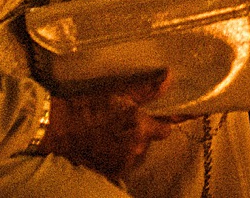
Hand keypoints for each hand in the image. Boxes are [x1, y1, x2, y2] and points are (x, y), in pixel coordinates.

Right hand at [44, 72, 178, 179]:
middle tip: (129, 118)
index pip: (168, 126)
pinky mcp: (113, 171)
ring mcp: (124, 162)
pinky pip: (125, 161)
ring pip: (138, 150)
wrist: (61, 127)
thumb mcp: (120, 92)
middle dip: (145, 129)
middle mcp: (136, 148)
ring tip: (115, 130)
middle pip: (151, 138)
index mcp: (141, 128)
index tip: (187, 114)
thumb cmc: (91, 105)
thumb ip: (148, 89)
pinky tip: (108, 142)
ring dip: (132, 142)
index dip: (172, 119)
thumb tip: (169, 77)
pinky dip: (121, 153)